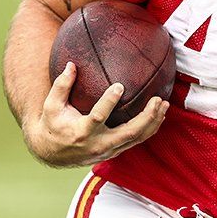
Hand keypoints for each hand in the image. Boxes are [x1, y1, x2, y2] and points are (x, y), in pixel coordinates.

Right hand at [23, 61, 167, 166]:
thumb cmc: (52, 125)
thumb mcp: (52, 106)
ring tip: (164, 104)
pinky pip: (136, 141)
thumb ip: (61, 85)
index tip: (120, 85)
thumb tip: (72, 64)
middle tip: (158, 99)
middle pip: (128, 132)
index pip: (98, 117)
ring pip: (136, 139)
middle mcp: (98, 144)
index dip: (109, 102)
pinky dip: (149, 129)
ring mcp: (108, 150)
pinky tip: (159, 115)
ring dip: (153, 122)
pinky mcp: (114, 152)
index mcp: (81, 132)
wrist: (51, 153)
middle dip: (146, 117)